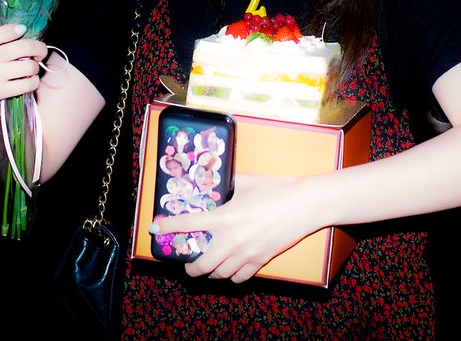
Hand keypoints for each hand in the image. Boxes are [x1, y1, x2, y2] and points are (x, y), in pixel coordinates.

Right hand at [0, 24, 49, 109]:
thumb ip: (0, 35)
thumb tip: (25, 30)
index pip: (5, 31)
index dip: (18, 30)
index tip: (23, 30)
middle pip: (25, 48)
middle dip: (39, 49)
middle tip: (40, 52)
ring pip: (29, 67)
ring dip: (36, 67)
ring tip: (31, 68)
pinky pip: (27, 85)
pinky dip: (33, 82)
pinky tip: (28, 80)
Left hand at [151, 173, 323, 283]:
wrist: (304, 205)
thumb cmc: (276, 189)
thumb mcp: (245, 182)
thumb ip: (227, 186)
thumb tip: (217, 185)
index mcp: (224, 217)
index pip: (187, 225)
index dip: (168, 226)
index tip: (156, 228)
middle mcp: (231, 240)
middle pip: (200, 264)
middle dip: (189, 266)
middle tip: (187, 262)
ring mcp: (245, 254)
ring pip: (218, 274)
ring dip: (210, 272)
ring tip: (209, 266)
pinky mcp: (260, 261)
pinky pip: (239, 278)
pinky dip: (231, 276)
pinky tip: (231, 269)